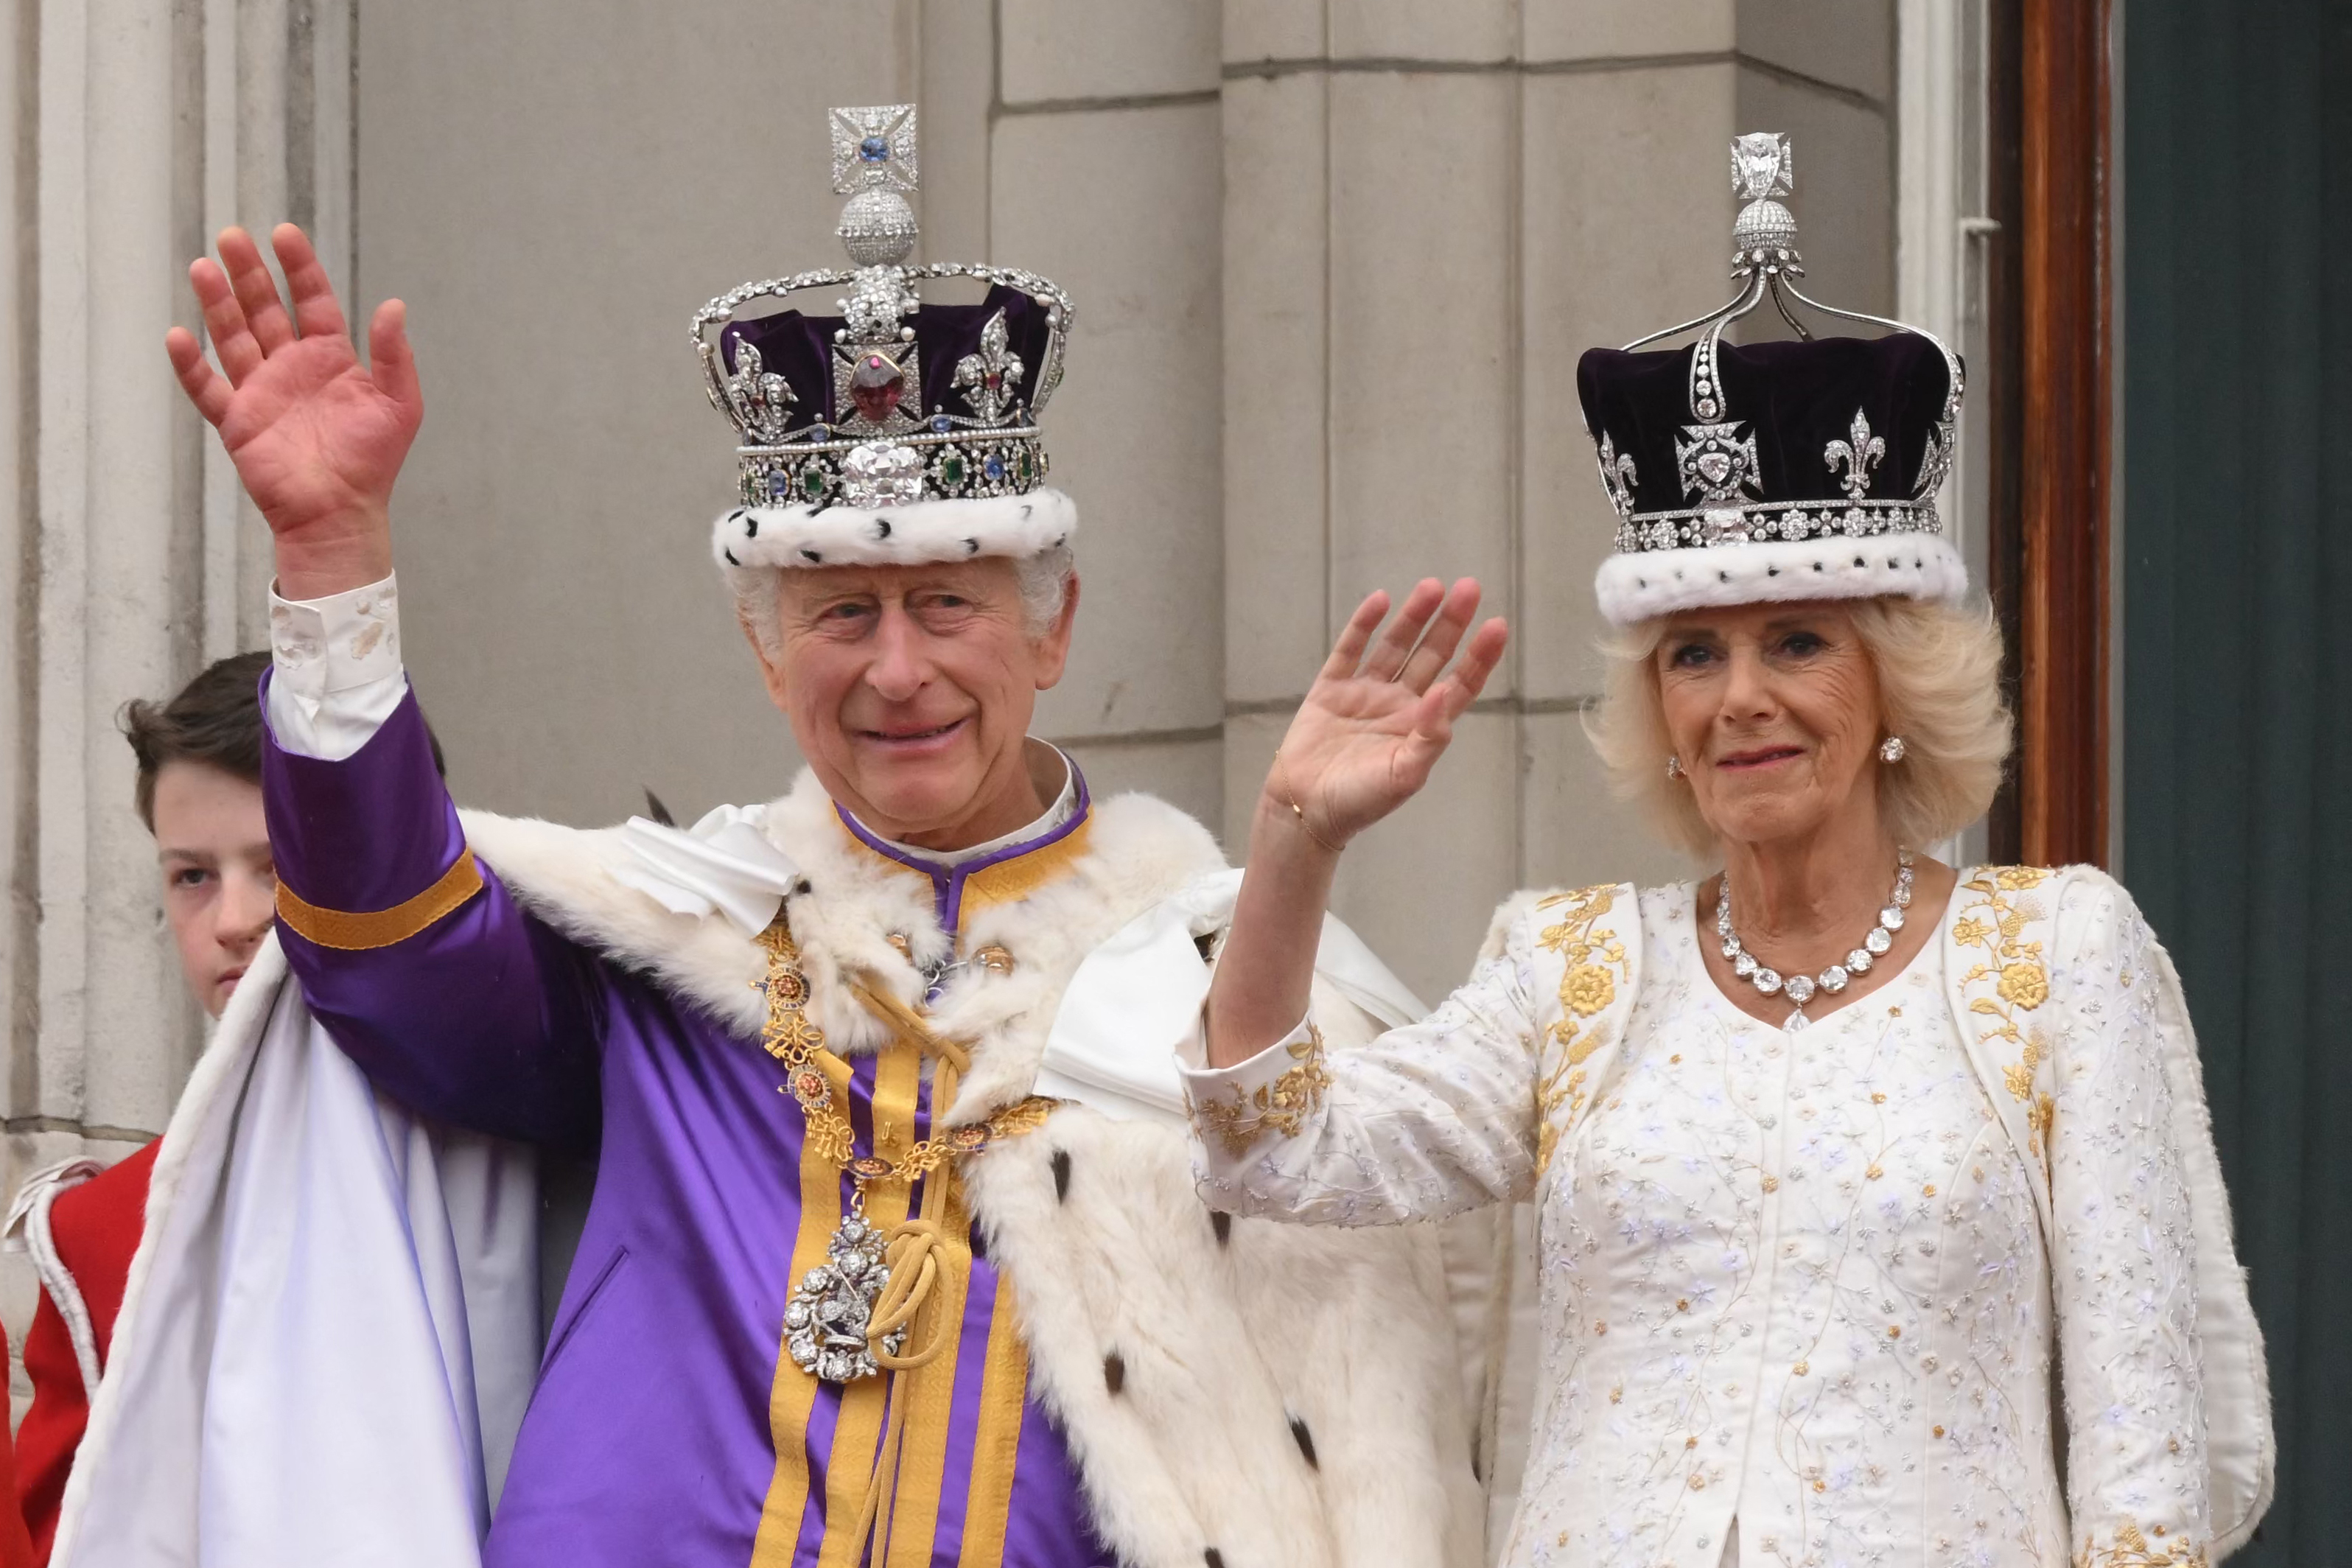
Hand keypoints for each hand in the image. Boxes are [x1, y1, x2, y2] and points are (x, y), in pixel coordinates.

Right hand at [164, 224, 421, 597]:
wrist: (341, 514)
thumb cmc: (374, 462)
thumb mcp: (398, 405)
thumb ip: (395, 356)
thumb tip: (393, 305)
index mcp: (332, 359)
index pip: (312, 301)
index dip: (299, 268)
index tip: (284, 234)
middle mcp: (292, 368)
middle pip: (265, 309)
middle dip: (248, 273)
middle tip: (230, 236)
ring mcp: (261, 392)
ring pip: (233, 337)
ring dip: (217, 303)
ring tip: (202, 266)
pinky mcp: (238, 422)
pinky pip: (207, 388)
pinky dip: (190, 365)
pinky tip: (179, 335)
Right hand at [1269, 578, 1508, 849]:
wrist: (1305, 810)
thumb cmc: (1360, 802)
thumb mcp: (1404, 776)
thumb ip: (1429, 737)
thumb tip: (1444, 691)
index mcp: (1422, 727)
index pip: (1460, 684)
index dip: (1480, 656)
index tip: (1497, 627)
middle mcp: (1398, 704)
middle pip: (1432, 655)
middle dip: (1451, 623)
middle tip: (1470, 588)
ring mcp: (1364, 694)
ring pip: (1395, 646)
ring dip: (1414, 617)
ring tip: (1433, 586)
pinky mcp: (1330, 690)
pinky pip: (1349, 651)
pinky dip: (1363, 626)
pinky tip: (1380, 600)